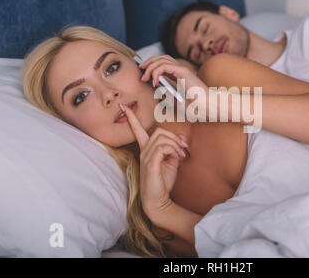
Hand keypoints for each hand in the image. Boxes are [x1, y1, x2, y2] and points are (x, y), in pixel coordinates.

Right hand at [121, 103, 188, 218]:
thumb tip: (179, 141)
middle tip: (183, 148)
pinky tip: (177, 156)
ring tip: (181, 154)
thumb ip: (172, 150)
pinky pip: (161, 147)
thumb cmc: (163, 182)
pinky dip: (172, 149)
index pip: (137, 130)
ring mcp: (145, 157)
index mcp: (146, 150)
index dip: (131, 118)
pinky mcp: (150, 163)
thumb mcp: (170, 162)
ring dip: (175, 143)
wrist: (158, 201)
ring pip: (161, 137)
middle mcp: (143, 152)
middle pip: (158, 131)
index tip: (124, 106)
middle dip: (173, 136)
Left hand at [139, 55, 209, 117]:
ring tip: (145, 77)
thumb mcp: (175, 100)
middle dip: (148, 62)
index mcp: (179, 75)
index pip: (163, 63)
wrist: (207, 107)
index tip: (143, 73)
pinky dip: (156, 72)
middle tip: (141, 70)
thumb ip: (165, 93)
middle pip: (161, 58)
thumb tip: (154, 88)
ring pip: (161, 60)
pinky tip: (154, 81)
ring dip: (150, 67)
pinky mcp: (183, 71)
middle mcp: (180, 69)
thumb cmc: (194, 106)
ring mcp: (182, 69)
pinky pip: (165, 66)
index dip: (151, 65)